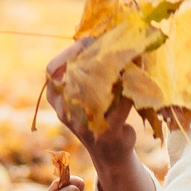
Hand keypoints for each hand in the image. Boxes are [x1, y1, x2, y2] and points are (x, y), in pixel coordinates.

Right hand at [42, 40, 136, 168]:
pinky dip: (131, 88)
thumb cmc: (98, 116)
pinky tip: (139, 76)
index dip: (66, 54)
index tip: (84, 41)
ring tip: (127, 55)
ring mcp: (85, 124)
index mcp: (57, 101)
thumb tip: (99, 38)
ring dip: (114, 70)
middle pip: (73, 78)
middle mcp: (66, 112)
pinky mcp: (107, 131)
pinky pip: (120, 104)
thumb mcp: (84, 95)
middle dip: (92, 57)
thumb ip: (84, 72)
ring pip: (97, 90)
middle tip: (108, 44)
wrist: (111, 153)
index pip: (51, 72)